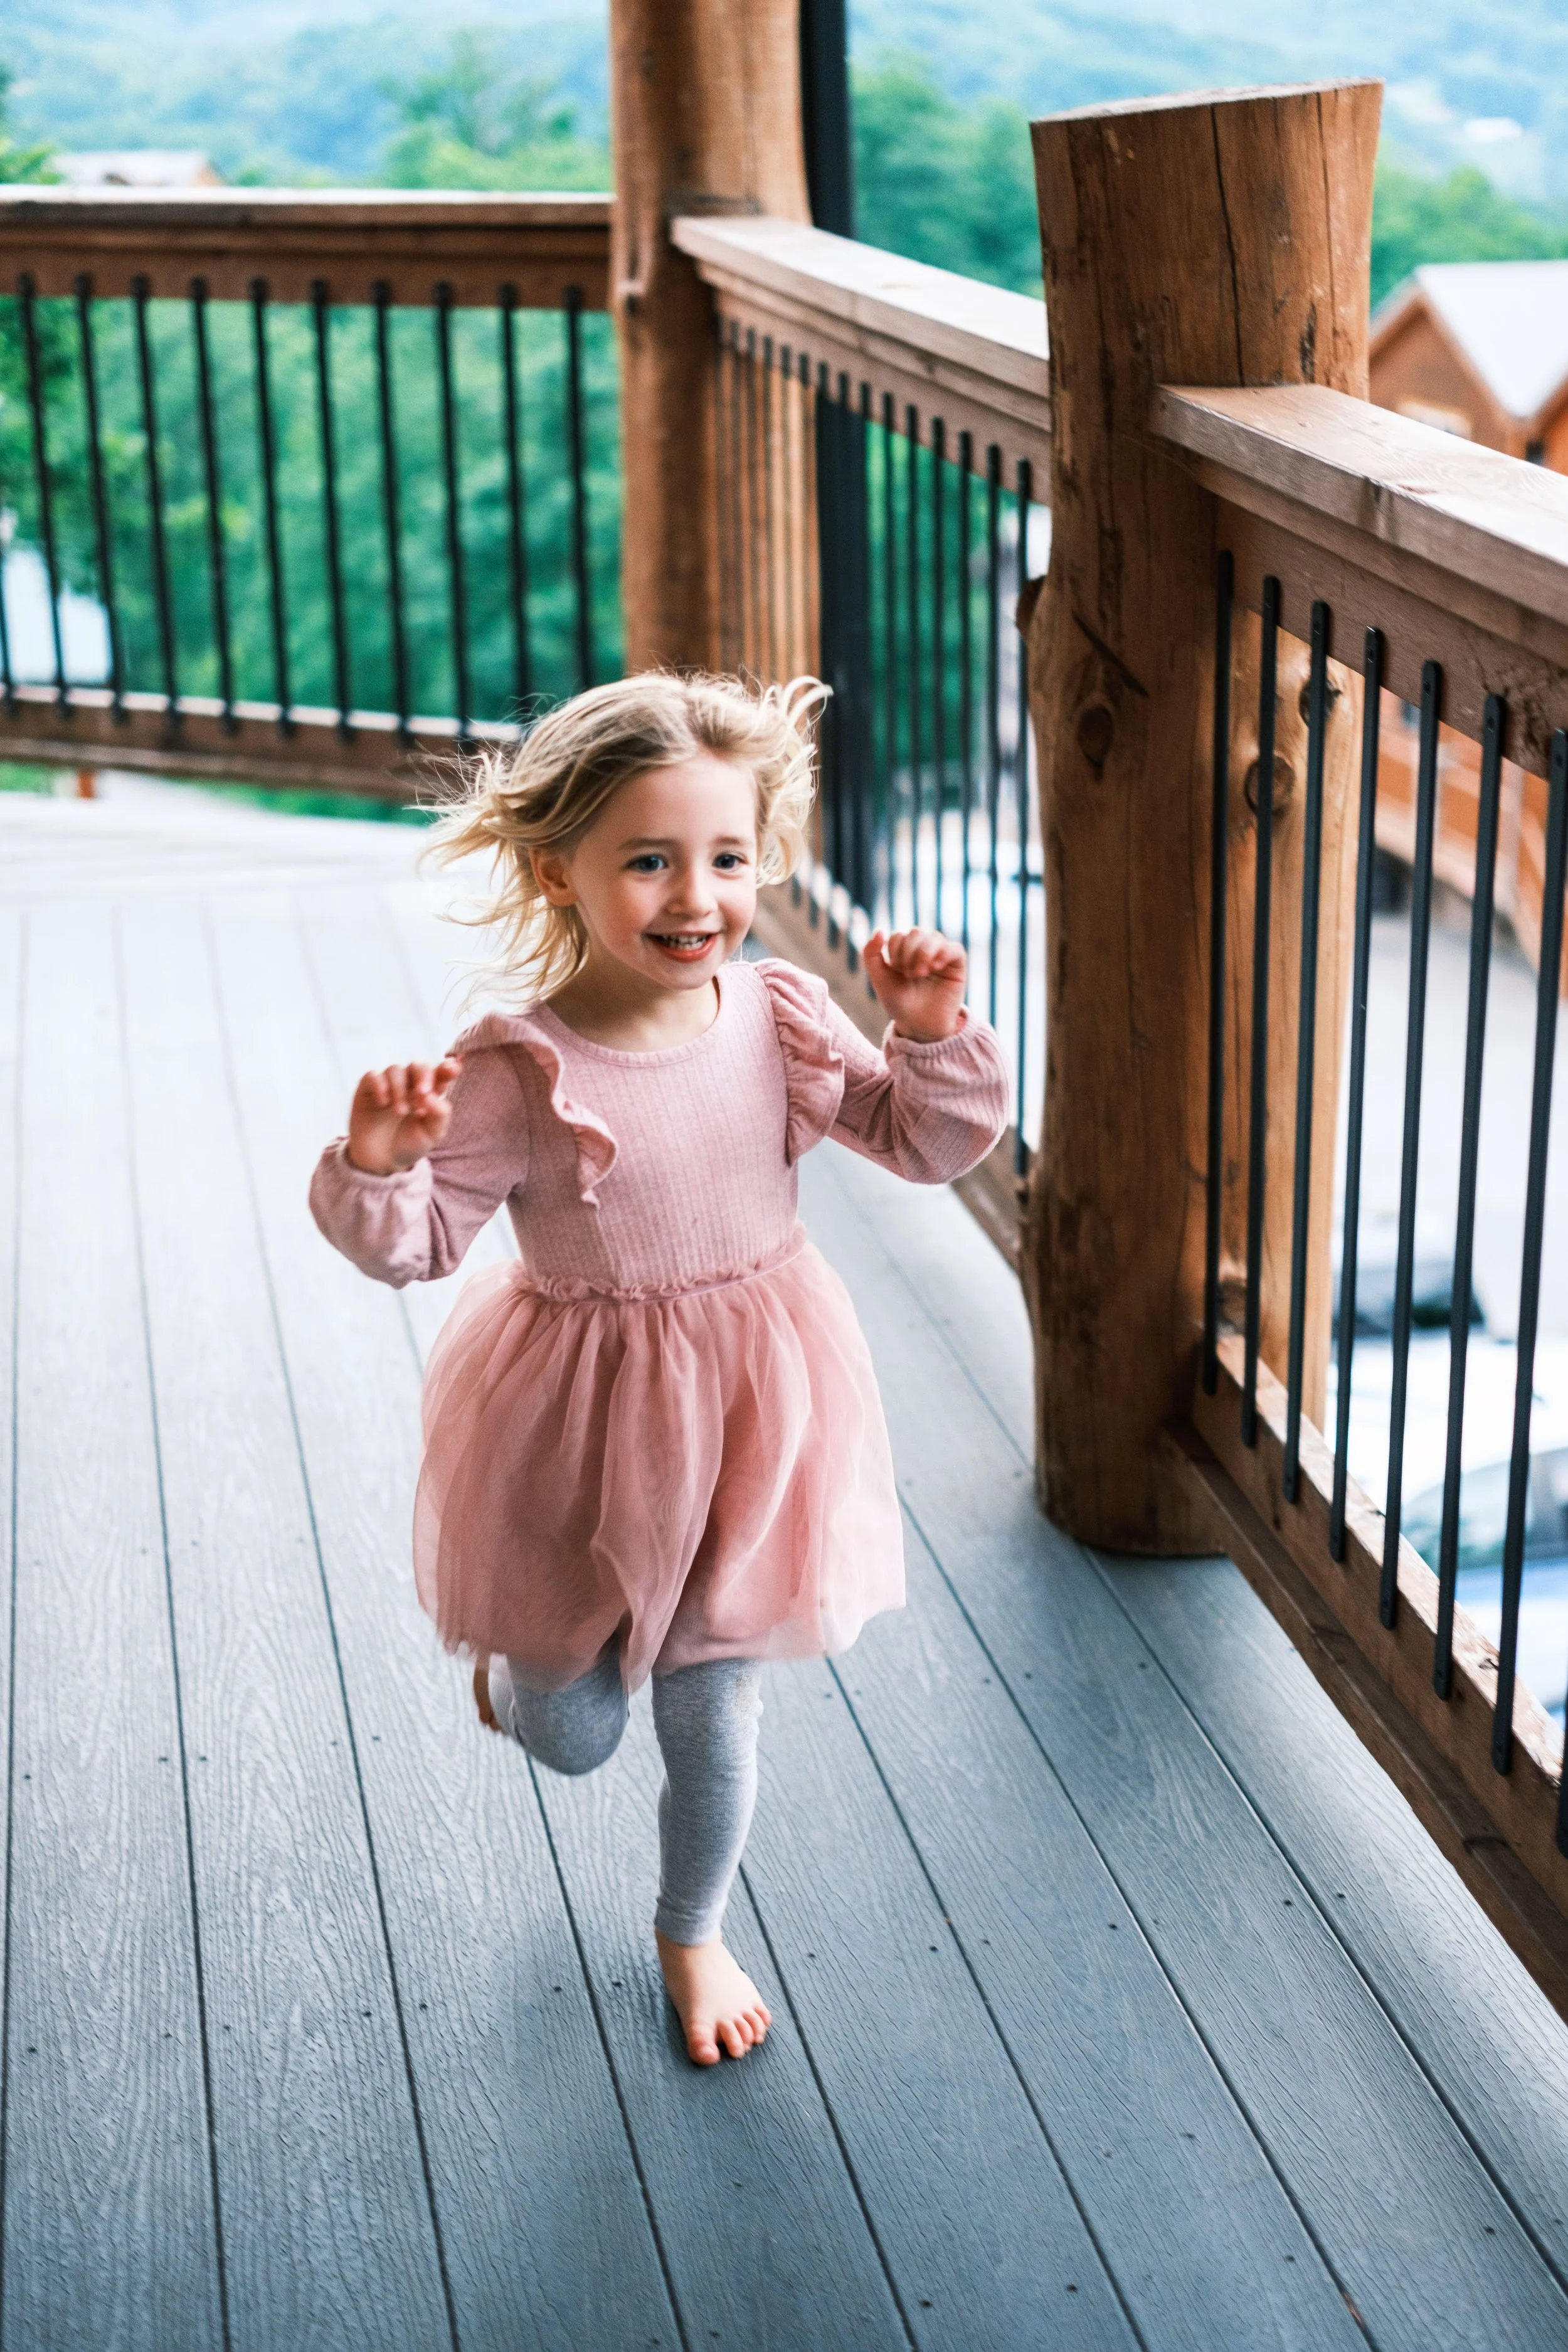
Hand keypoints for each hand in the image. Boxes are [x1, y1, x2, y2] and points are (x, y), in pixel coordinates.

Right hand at [346, 1057, 463, 1174]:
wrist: (382, 1162)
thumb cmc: (409, 1145)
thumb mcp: (432, 1135)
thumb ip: (440, 1115)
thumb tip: (433, 1096)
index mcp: (429, 1093)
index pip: (440, 1074)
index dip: (447, 1068)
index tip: (453, 1070)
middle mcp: (409, 1084)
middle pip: (418, 1065)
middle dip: (423, 1075)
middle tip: (422, 1093)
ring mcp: (388, 1085)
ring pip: (395, 1069)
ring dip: (400, 1088)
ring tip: (401, 1112)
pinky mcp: (367, 1090)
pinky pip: (372, 1075)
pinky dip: (379, 1085)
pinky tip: (383, 1103)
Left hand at [863, 928, 966, 1041]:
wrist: (920, 1025)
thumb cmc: (900, 1004)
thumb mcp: (880, 980)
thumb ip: (871, 955)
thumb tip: (879, 931)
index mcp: (904, 952)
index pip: (899, 936)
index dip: (895, 952)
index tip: (897, 972)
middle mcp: (923, 951)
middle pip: (916, 933)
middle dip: (909, 952)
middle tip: (909, 975)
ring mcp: (940, 956)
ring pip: (935, 937)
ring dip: (924, 953)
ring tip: (921, 974)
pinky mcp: (956, 965)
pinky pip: (955, 949)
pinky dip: (944, 953)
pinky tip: (935, 967)